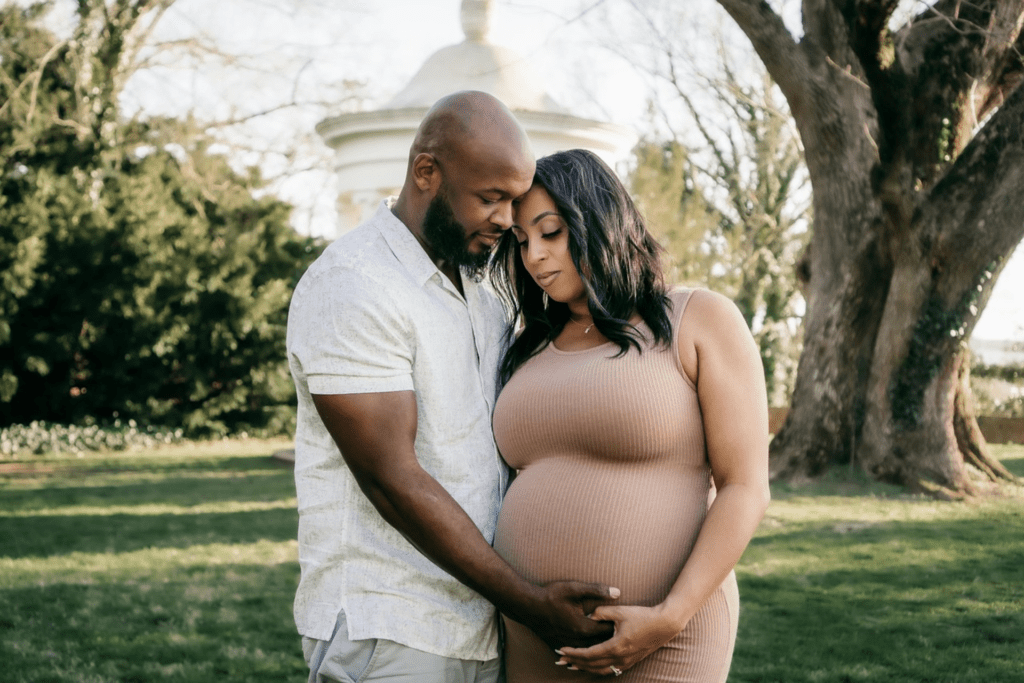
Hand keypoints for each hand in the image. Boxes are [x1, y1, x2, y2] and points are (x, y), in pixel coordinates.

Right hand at [517, 581, 620, 648]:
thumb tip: (617, 592)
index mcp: (583, 627)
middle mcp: (576, 640)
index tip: (622, 620)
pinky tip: (587, 648)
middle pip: (599, 643)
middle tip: (618, 631)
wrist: (527, 605)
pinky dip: (582, 650)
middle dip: (609, 638)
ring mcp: (566, 644)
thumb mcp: (574, 589)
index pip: (607, 631)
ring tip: (606, 640)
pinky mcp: (557, 645)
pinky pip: (574, 652)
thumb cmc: (551, 595)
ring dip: (597, 645)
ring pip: (587, 650)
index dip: (616, 626)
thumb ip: (596, 590)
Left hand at [555, 604, 684, 674]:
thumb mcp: (620, 611)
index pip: (588, 654)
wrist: (664, 625)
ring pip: (600, 670)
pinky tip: (591, 666)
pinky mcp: (631, 661)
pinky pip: (610, 670)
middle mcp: (620, 658)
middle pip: (592, 665)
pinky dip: (597, 669)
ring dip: (585, 668)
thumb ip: (601, 612)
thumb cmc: (643, 616)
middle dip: (575, 662)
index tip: (562, 650)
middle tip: (560, 660)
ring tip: (572, 665)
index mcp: (616, 646)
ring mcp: (626, 661)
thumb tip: (588, 615)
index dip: (573, 653)